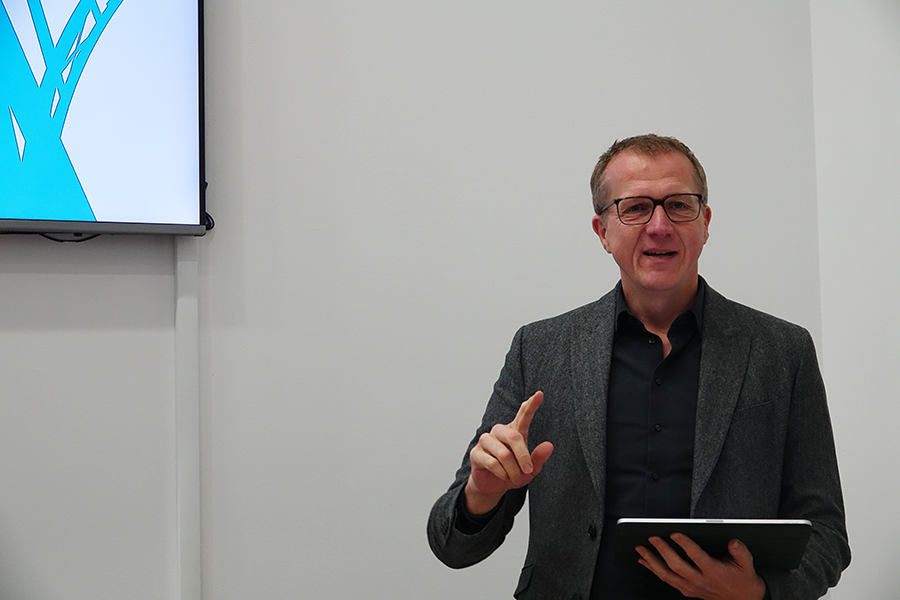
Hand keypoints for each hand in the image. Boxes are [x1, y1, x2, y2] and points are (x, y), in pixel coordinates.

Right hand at [464, 391, 553, 514]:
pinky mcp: (476, 453)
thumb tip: (549, 446)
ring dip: (512, 470)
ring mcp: (486, 441)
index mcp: (514, 431)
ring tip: (514, 477)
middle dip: (523, 456)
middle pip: (514, 437)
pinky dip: (502, 473)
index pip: (523, 415)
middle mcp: (499, 432)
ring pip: (504, 454)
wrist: (493, 486)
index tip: (540, 394)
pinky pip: (492, 463)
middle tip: (528, 470)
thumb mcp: (530, 469)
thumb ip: (539, 458)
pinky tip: (502, 476)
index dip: (531, 404)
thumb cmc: (513, 473)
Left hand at [636, 534, 766, 599]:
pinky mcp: (686, 590)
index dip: (685, 544)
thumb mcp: (747, 565)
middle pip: (677, 566)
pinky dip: (653, 569)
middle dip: (662, 550)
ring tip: (641, 548)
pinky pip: (666, 579)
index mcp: (714, 572)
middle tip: (652, 537)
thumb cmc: (742, 581)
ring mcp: (691, 587)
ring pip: (667, 575)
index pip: (697, 557)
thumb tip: (733, 541)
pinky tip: (644, 560)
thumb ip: (741, 552)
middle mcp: (700, 580)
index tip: (675, 533)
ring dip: (652, 561)